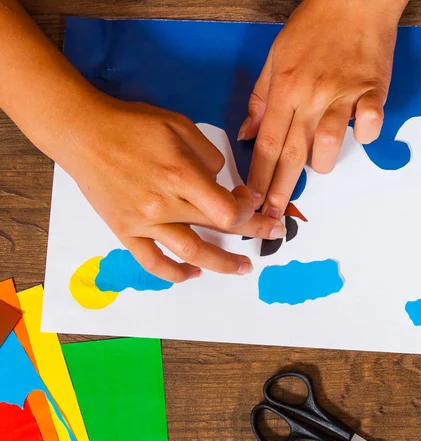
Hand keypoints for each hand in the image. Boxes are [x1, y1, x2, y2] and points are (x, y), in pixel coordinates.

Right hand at [62, 98, 284, 282]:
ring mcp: (144, 222)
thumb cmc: (131, 125)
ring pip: (190, 252)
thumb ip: (207, 155)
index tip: (250, 199)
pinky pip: (151, 261)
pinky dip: (173, 273)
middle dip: (252, 231)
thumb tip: (222, 181)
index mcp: (180, 174)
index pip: (226, 208)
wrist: (84, 134)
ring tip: (242, 268)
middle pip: (217, 228)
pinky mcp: (125, 231)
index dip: (247, 208)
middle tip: (273, 234)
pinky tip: (191, 274)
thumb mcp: (178, 124)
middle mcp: (164, 204)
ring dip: (221, 264)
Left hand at [239, 0, 404, 217]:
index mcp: (285, 90)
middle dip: (279, 189)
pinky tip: (361, 134)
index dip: (257, 176)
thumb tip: (245, 135)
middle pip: (292, 153)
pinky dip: (366, 133)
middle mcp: (311, 96)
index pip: (266, 144)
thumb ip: (260, 101)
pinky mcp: (372, 89)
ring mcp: (343, 93)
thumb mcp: (275, 59)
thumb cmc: (313, 28)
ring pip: (329, 142)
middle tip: (272, 217)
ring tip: (317, 167)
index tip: (250, 201)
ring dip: (322, 163)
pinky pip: (370, 120)